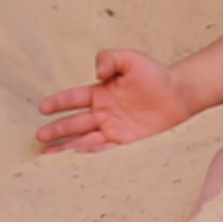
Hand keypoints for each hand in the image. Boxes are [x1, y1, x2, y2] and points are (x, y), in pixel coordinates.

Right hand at [36, 47, 197, 152]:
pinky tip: (78, 162)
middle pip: (75, 124)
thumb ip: (110, 58)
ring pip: (85, 141)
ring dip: (68, 148)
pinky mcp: (127, 145)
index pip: (74, 99)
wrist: (182, 95)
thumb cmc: (156, 75)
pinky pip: (106, 152)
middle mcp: (104, 114)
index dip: (58, 103)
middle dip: (57, 131)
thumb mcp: (130, 59)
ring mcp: (114, 131)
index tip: (43, 108)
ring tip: (49, 156)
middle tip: (40, 137)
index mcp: (100, 94)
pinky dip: (92, 157)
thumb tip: (97, 70)